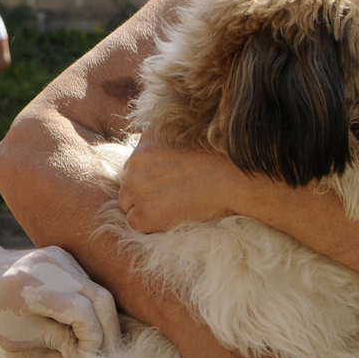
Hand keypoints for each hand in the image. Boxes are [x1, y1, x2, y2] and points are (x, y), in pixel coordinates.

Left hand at [0, 232, 119, 352]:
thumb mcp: (17, 337)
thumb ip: (55, 341)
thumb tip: (90, 355)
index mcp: (30, 288)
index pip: (81, 310)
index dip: (92, 336)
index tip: (90, 356)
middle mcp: (48, 266)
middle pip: (100, 297)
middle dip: (109, 328)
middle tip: (109, 353)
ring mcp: (58, 257)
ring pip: (98, 289)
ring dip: (104, 317)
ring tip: (100, 343)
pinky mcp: (63, 256)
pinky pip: (88, 282)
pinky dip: (93, 304)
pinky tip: (87, 323)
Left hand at [118, 138, 247, 232]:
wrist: (230, 180)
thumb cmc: (215, 159)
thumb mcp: (184, 133)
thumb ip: (162, 138)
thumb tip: (151, 146)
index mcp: (145, 141)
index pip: (134, 167)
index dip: (149, 179)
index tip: (166, 184)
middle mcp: (135, 162)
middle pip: (128, 185)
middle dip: (143, 193)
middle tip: (170, 197)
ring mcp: (137, 188)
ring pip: (128, 204)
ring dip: (144, 208)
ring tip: (170, 207)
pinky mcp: (145, 212)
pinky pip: (135, 223)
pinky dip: (149, 224)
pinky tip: (169, 217)